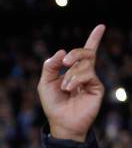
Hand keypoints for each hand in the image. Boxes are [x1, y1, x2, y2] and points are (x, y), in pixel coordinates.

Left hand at [37, 24, 105, 141]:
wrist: (61, 121)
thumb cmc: (53, 104)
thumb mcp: (45, 83)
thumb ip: (50, 66)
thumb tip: (62, 51)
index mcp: (72, 71)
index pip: (85, 52)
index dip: (94, 39)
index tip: (101, 26)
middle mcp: (84, 74)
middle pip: (85, 53)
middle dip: (75, 53)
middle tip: (65, 62)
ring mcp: (91, 80)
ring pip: (85, 64)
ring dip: (71, 74)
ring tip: (65, 88)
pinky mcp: (97, 87)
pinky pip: (88, 74)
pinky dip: (76, 79)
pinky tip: (69, 89)